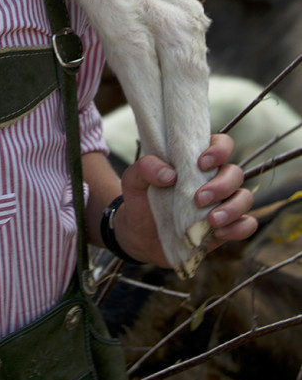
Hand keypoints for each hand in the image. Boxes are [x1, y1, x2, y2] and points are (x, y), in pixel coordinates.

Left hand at [114, 134, 256, 267]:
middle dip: (222, 185)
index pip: (222, 144)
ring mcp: (221, 204)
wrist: (139, 236)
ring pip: (245, 198)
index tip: (201, 163)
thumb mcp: (133, 179)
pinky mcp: (225, 228)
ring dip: (233, 208)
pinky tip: (219, 233)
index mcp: (195, 160)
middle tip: (198, 198)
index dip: (219, 150)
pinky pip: (247, 224)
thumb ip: (145, 167)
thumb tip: (169, 174)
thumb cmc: (139, 199)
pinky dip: (240, 228)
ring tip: (211, 220)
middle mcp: (213, 179)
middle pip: (236, 173)